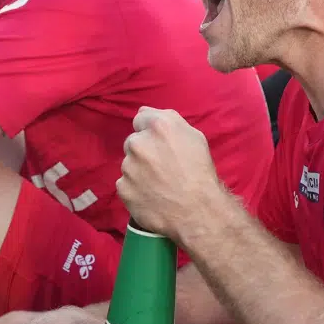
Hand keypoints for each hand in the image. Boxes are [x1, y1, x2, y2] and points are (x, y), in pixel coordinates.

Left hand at [119, 107, 226, 242]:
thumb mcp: (195, 137)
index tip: (160, 145)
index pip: (141, 118)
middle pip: (133, 142)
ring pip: (129, 164)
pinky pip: (125, 184)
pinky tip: (151, 195)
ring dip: (139, 171)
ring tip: (158, 184)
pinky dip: (135, 189)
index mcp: (159, 126)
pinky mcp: (123, 188)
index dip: (151, 131)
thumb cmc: (200, 172)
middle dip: (144, 151)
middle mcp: (139, 143)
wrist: (197, 211)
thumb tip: (145, 113)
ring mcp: (128, 167)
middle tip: (161, 167)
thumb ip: (169, 120)